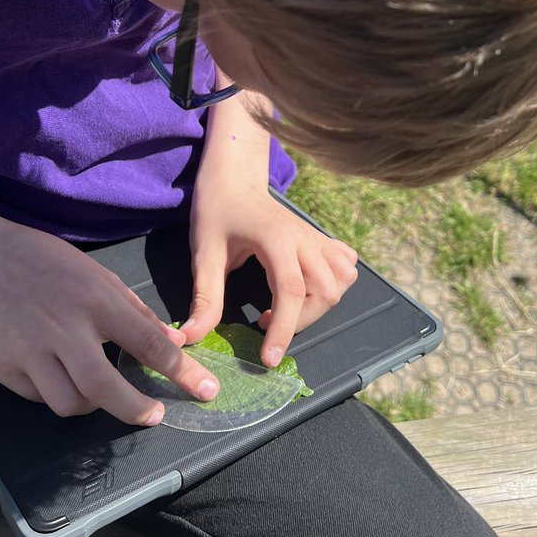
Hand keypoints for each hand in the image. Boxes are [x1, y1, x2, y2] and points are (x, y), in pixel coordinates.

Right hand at [0, 214, 221, 423]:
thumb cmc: (42, 261)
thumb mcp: (96, 274)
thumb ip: (135, 311)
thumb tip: (172, 342)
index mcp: (95, 301)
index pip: (148, 344)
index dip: (181, 372)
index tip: (204, 390)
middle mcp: (64, 330)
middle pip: (106, 389)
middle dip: (137, 410)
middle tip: (154, 414)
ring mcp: (28, 352)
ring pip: (71, 404)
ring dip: (92, 404)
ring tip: (98, 388)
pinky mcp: (1, 368)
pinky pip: (38, 397)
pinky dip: (54, 392)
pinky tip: (56, 373)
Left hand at [184, 184, 358, 366]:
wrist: (234, 178)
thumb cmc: (217, 211)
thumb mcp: (204, 254)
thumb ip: (204, 297)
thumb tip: (191, 337)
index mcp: (276, 239)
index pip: (291, 291)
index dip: (283, 329)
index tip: (268, 358)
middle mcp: (304, 238)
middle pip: (324, 291)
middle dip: (301, 320)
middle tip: (266, 324)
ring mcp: (316, 238)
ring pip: (342, 280)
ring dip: (320, 304)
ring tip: (287, 308)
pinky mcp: (320, 239)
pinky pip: (346, 265)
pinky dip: (335, 283)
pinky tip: (309, 289)